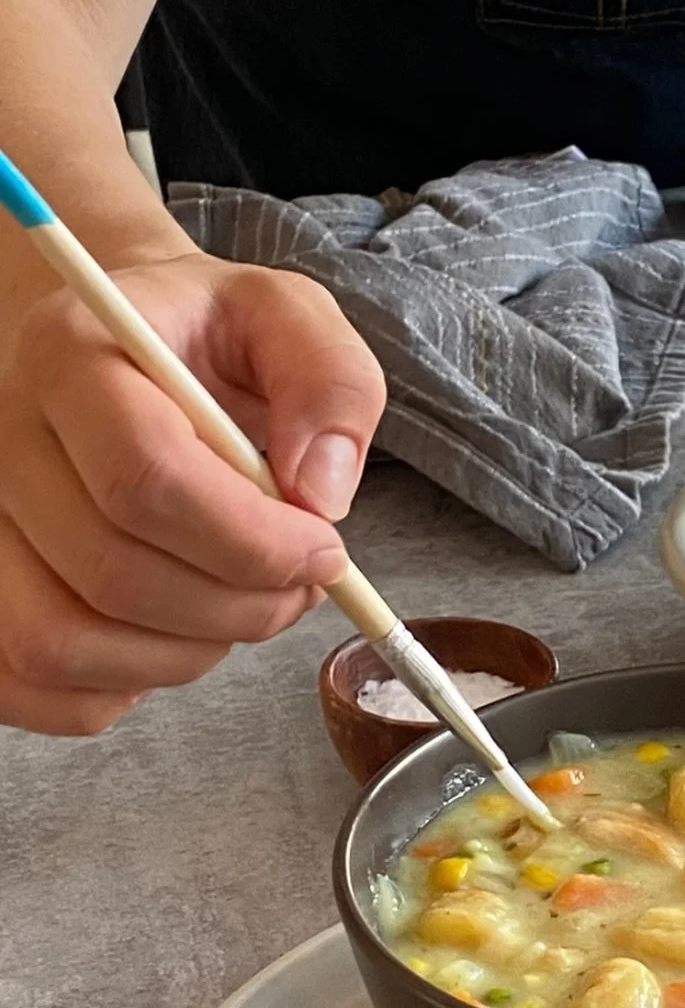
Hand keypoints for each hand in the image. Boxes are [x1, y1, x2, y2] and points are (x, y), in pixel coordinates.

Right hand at [0, 250, 385, 733]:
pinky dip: (121, 686)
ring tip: (243, 604)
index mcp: (71, 357)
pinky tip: (174, 634)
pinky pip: (31, 685)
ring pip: (64, 642)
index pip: (145, 478)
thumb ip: (329, 383)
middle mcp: (2, 442)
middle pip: (114, 574)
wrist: (118, 341)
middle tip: (301, 585)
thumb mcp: (285, 320)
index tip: (323, 549)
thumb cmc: (201, 337)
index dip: (253, 541)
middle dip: (240, 606)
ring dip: (187, 653)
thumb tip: (322, 492)